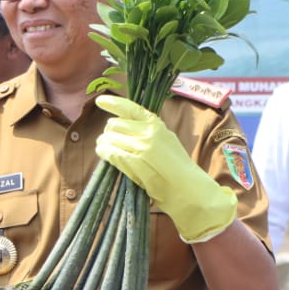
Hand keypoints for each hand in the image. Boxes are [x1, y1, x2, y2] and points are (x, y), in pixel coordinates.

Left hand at [94, 95, 236, 243]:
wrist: (188, 188)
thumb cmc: (176, 167)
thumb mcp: (164, 140)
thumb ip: (146, 131)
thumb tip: (120, 125)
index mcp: (156, 124)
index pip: (130, 108)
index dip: (113, 102)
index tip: (100, 101)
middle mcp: (149, 131)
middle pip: (114, 124)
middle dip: (108, 133)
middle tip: (107, 141)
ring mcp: (142, 146)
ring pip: (110, 138)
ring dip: (103, 144)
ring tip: (105, 150)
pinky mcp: (135, 162)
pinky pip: (111, 153)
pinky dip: (105, 153)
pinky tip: (105, 155)